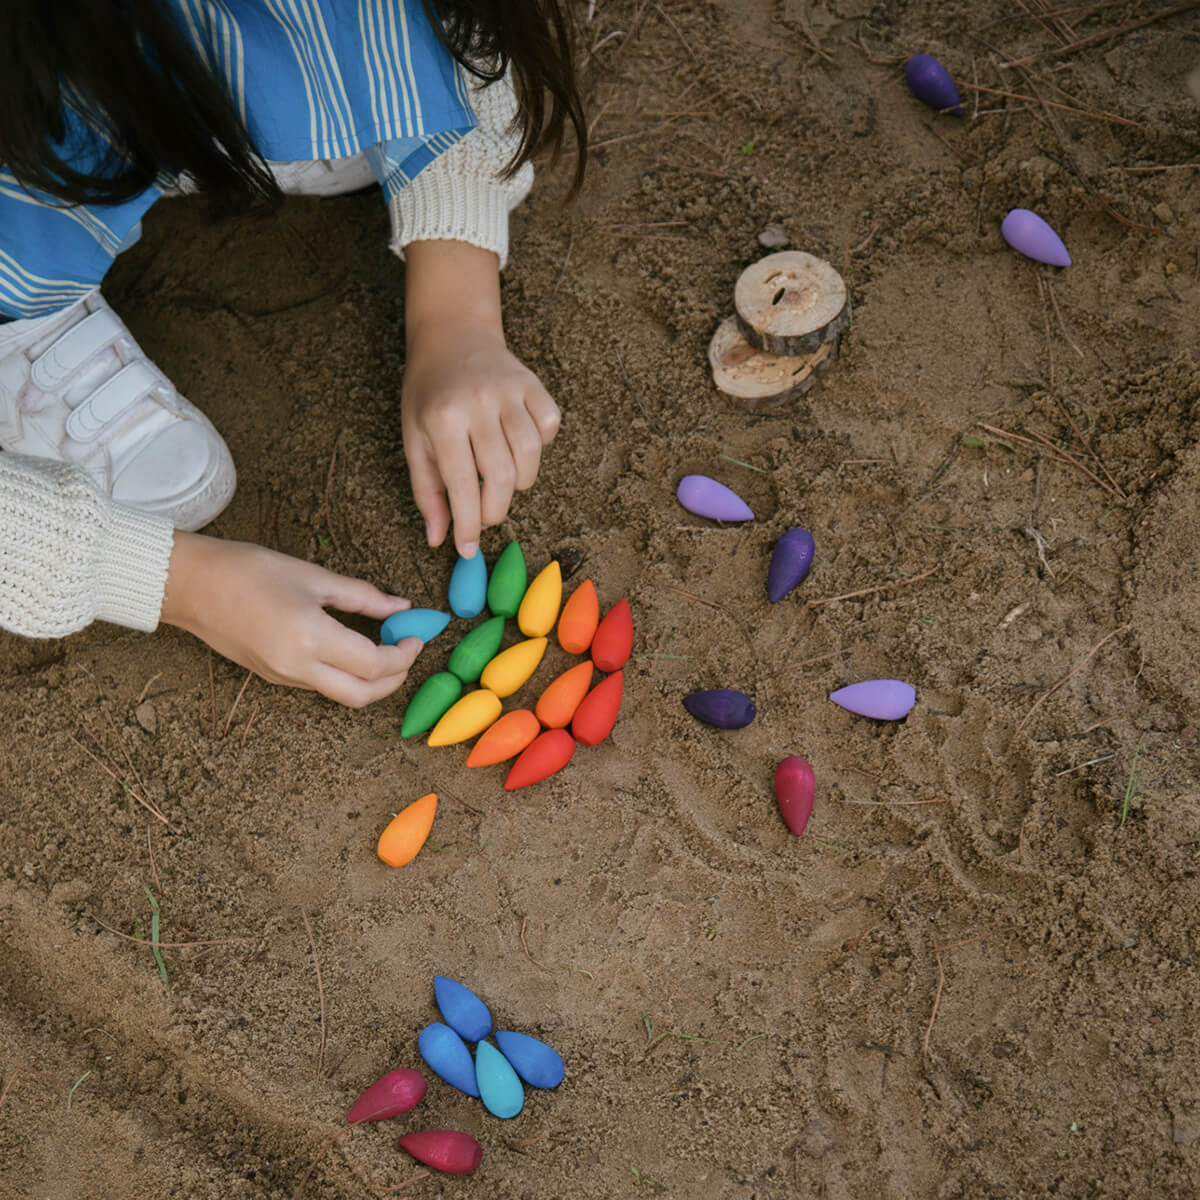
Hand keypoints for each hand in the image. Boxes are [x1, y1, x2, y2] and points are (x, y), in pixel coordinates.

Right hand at [161, 532, 422, 706]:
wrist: (188, 585)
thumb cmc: (247, 570)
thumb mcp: (312, 576)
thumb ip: (362, 596)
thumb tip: (401, 607)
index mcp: (311, 638)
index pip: (375, 665)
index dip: (404, 654)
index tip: (416, 635)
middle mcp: (297, 667)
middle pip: (364, 695)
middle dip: (395, 678)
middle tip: (406, 649)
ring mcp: (282, 677)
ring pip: (342, 695)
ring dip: (371, 680)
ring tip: (382, 645)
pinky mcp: (272, 677)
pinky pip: (319, 686)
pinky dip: (345, 675)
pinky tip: (350, 648)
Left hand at [402, 326, 559, 555]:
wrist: (452, 335)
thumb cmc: (428, 394)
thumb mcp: (414, 439)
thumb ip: (427, 490)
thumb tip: (439, 538)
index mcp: (443, 419)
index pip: (461, 485)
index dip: (468, 524)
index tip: (468, 549)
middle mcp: (478, 404)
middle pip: (501, 477)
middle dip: (495, 510)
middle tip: (485, 514)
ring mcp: (509, 391)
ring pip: (531, 457)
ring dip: (520, 482)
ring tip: (501, 478)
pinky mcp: (533, 384)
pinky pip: (550, 427)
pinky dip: (541, 445)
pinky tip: (520, 443)